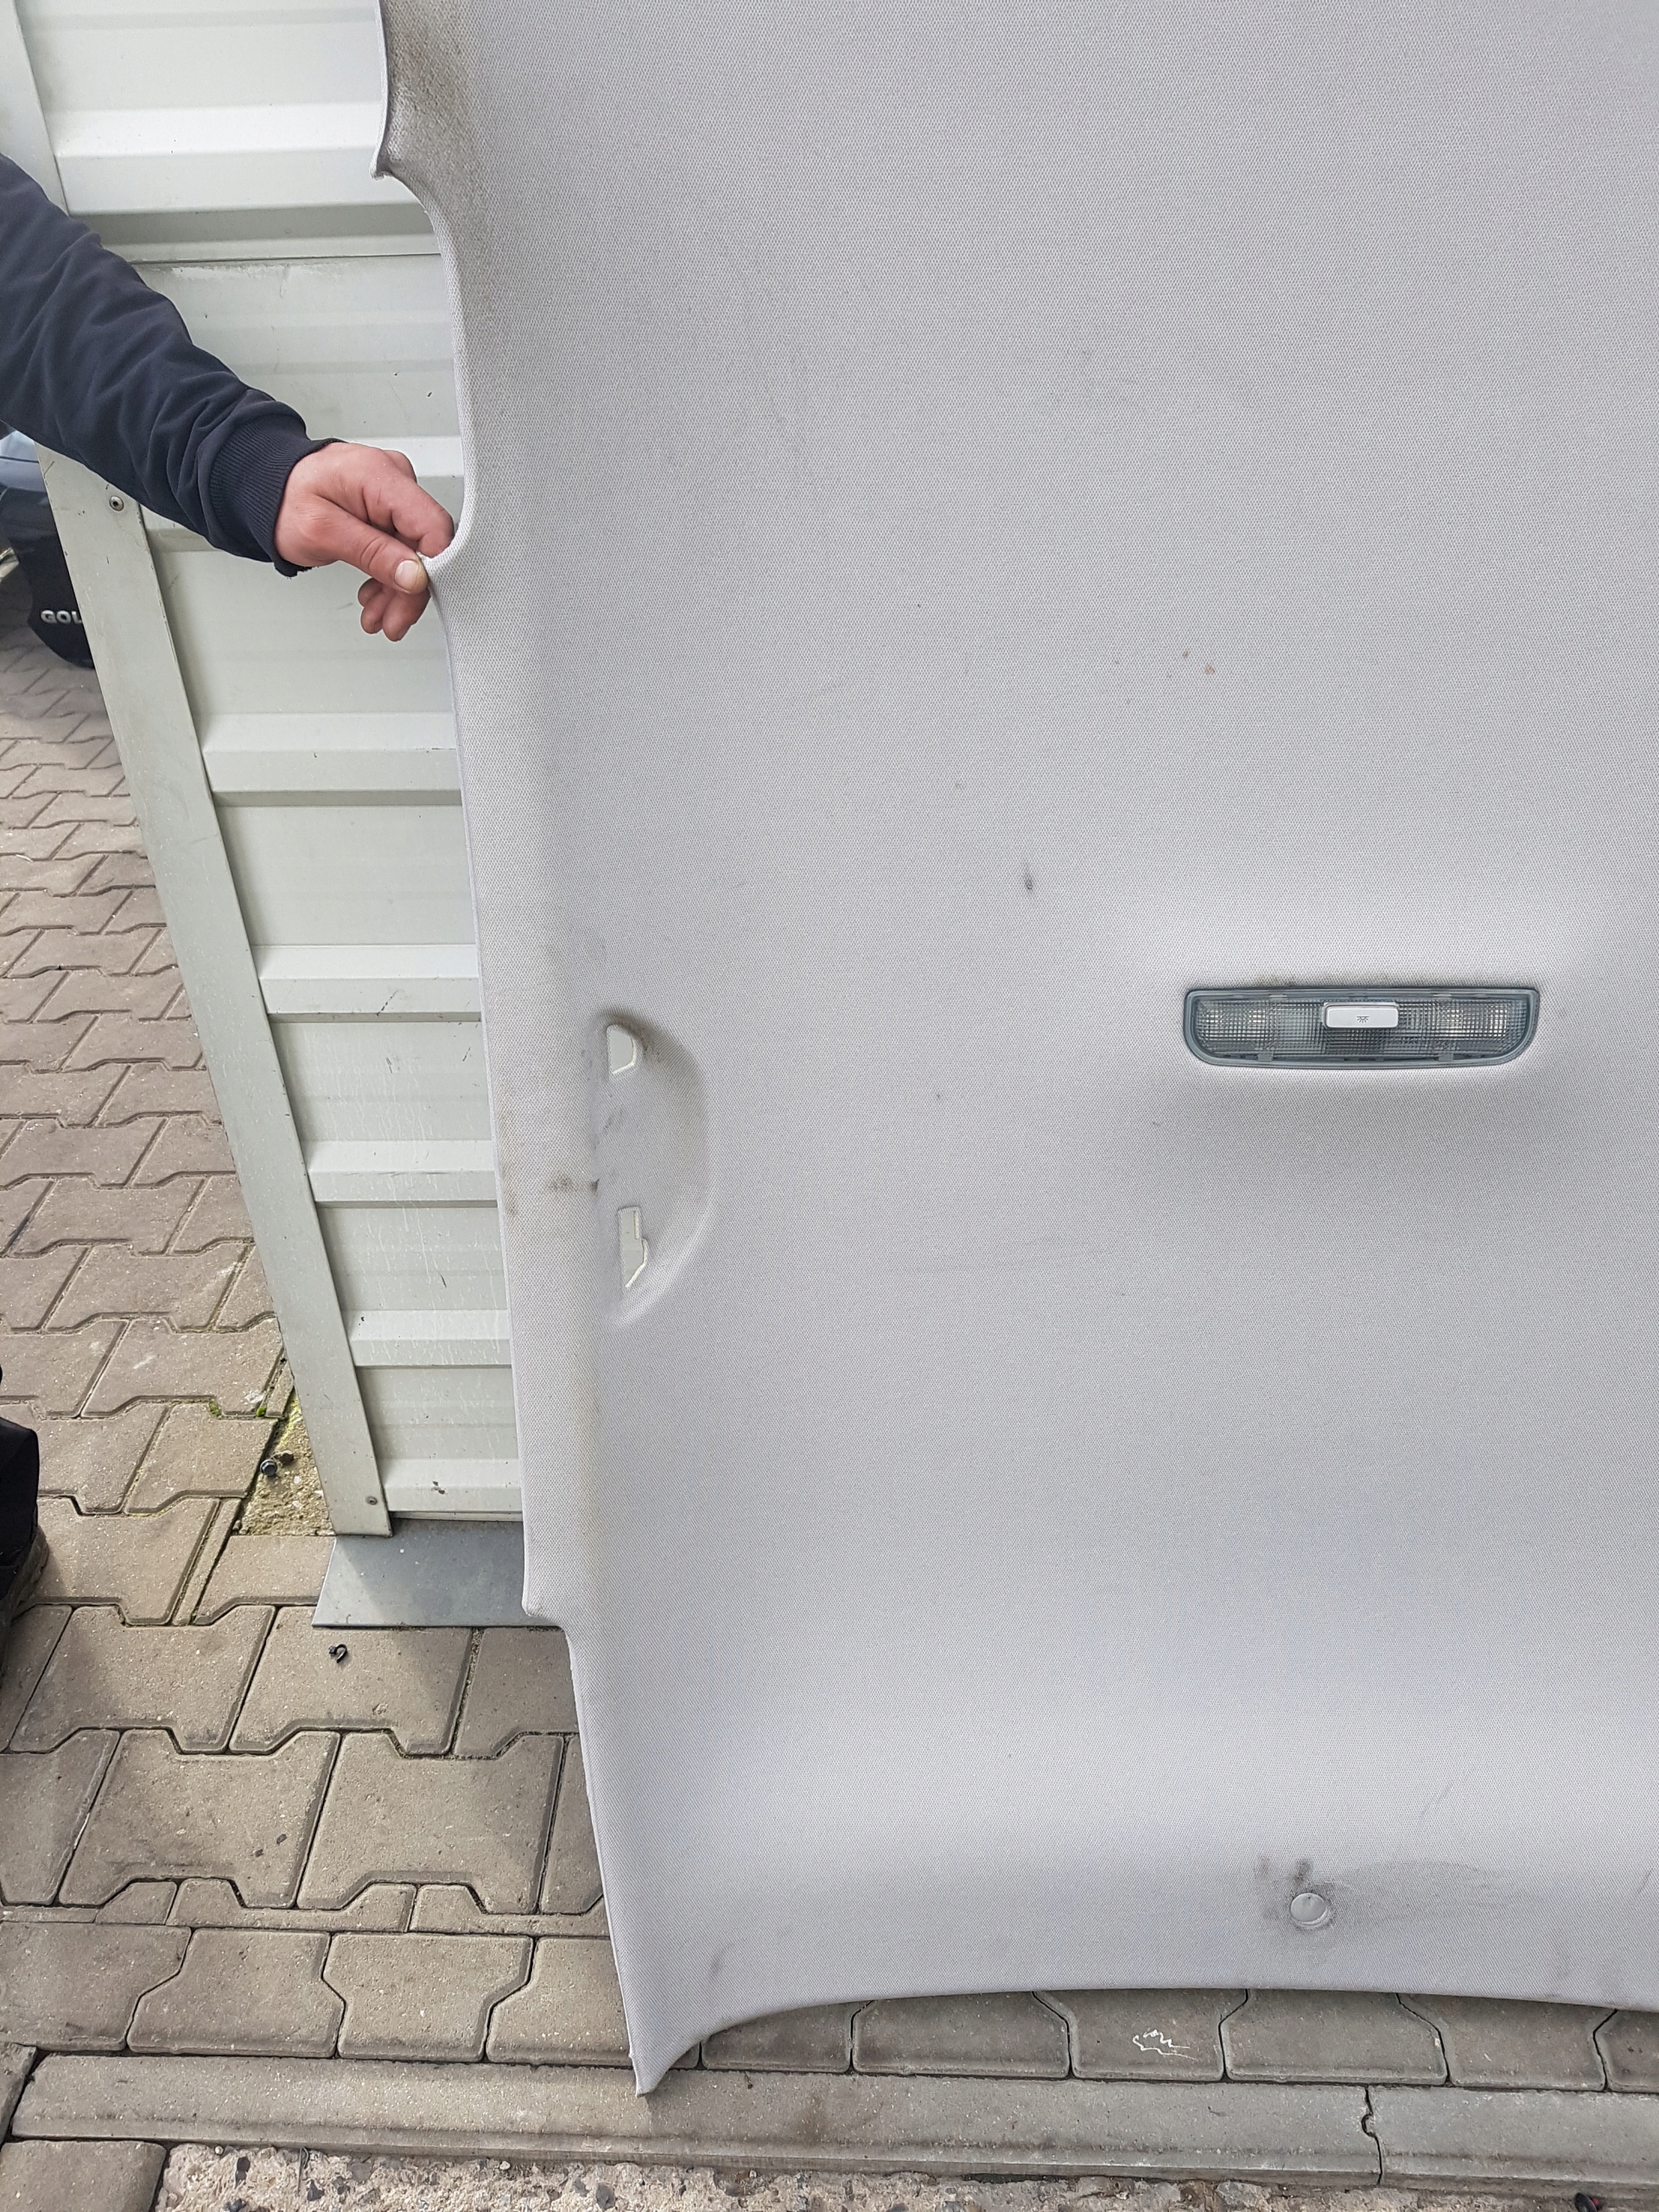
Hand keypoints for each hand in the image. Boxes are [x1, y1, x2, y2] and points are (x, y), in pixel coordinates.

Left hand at [273, 443, 454, 640]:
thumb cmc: (285, 500)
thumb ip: (373, 553)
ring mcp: (394, 496)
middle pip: (426, 545)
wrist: (270, 489)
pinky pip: (402, 549)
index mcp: (380, 476)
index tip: (413, 597)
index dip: (434, 567)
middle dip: (410, 589)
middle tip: (392, 621)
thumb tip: (416, 576)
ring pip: (416, 553)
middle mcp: (395, 480)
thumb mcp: (322, 532)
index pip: (432, 525)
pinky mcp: (390, 511)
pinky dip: (390, 578)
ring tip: (378, 616)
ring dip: (398, 591)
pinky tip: (375, 597)